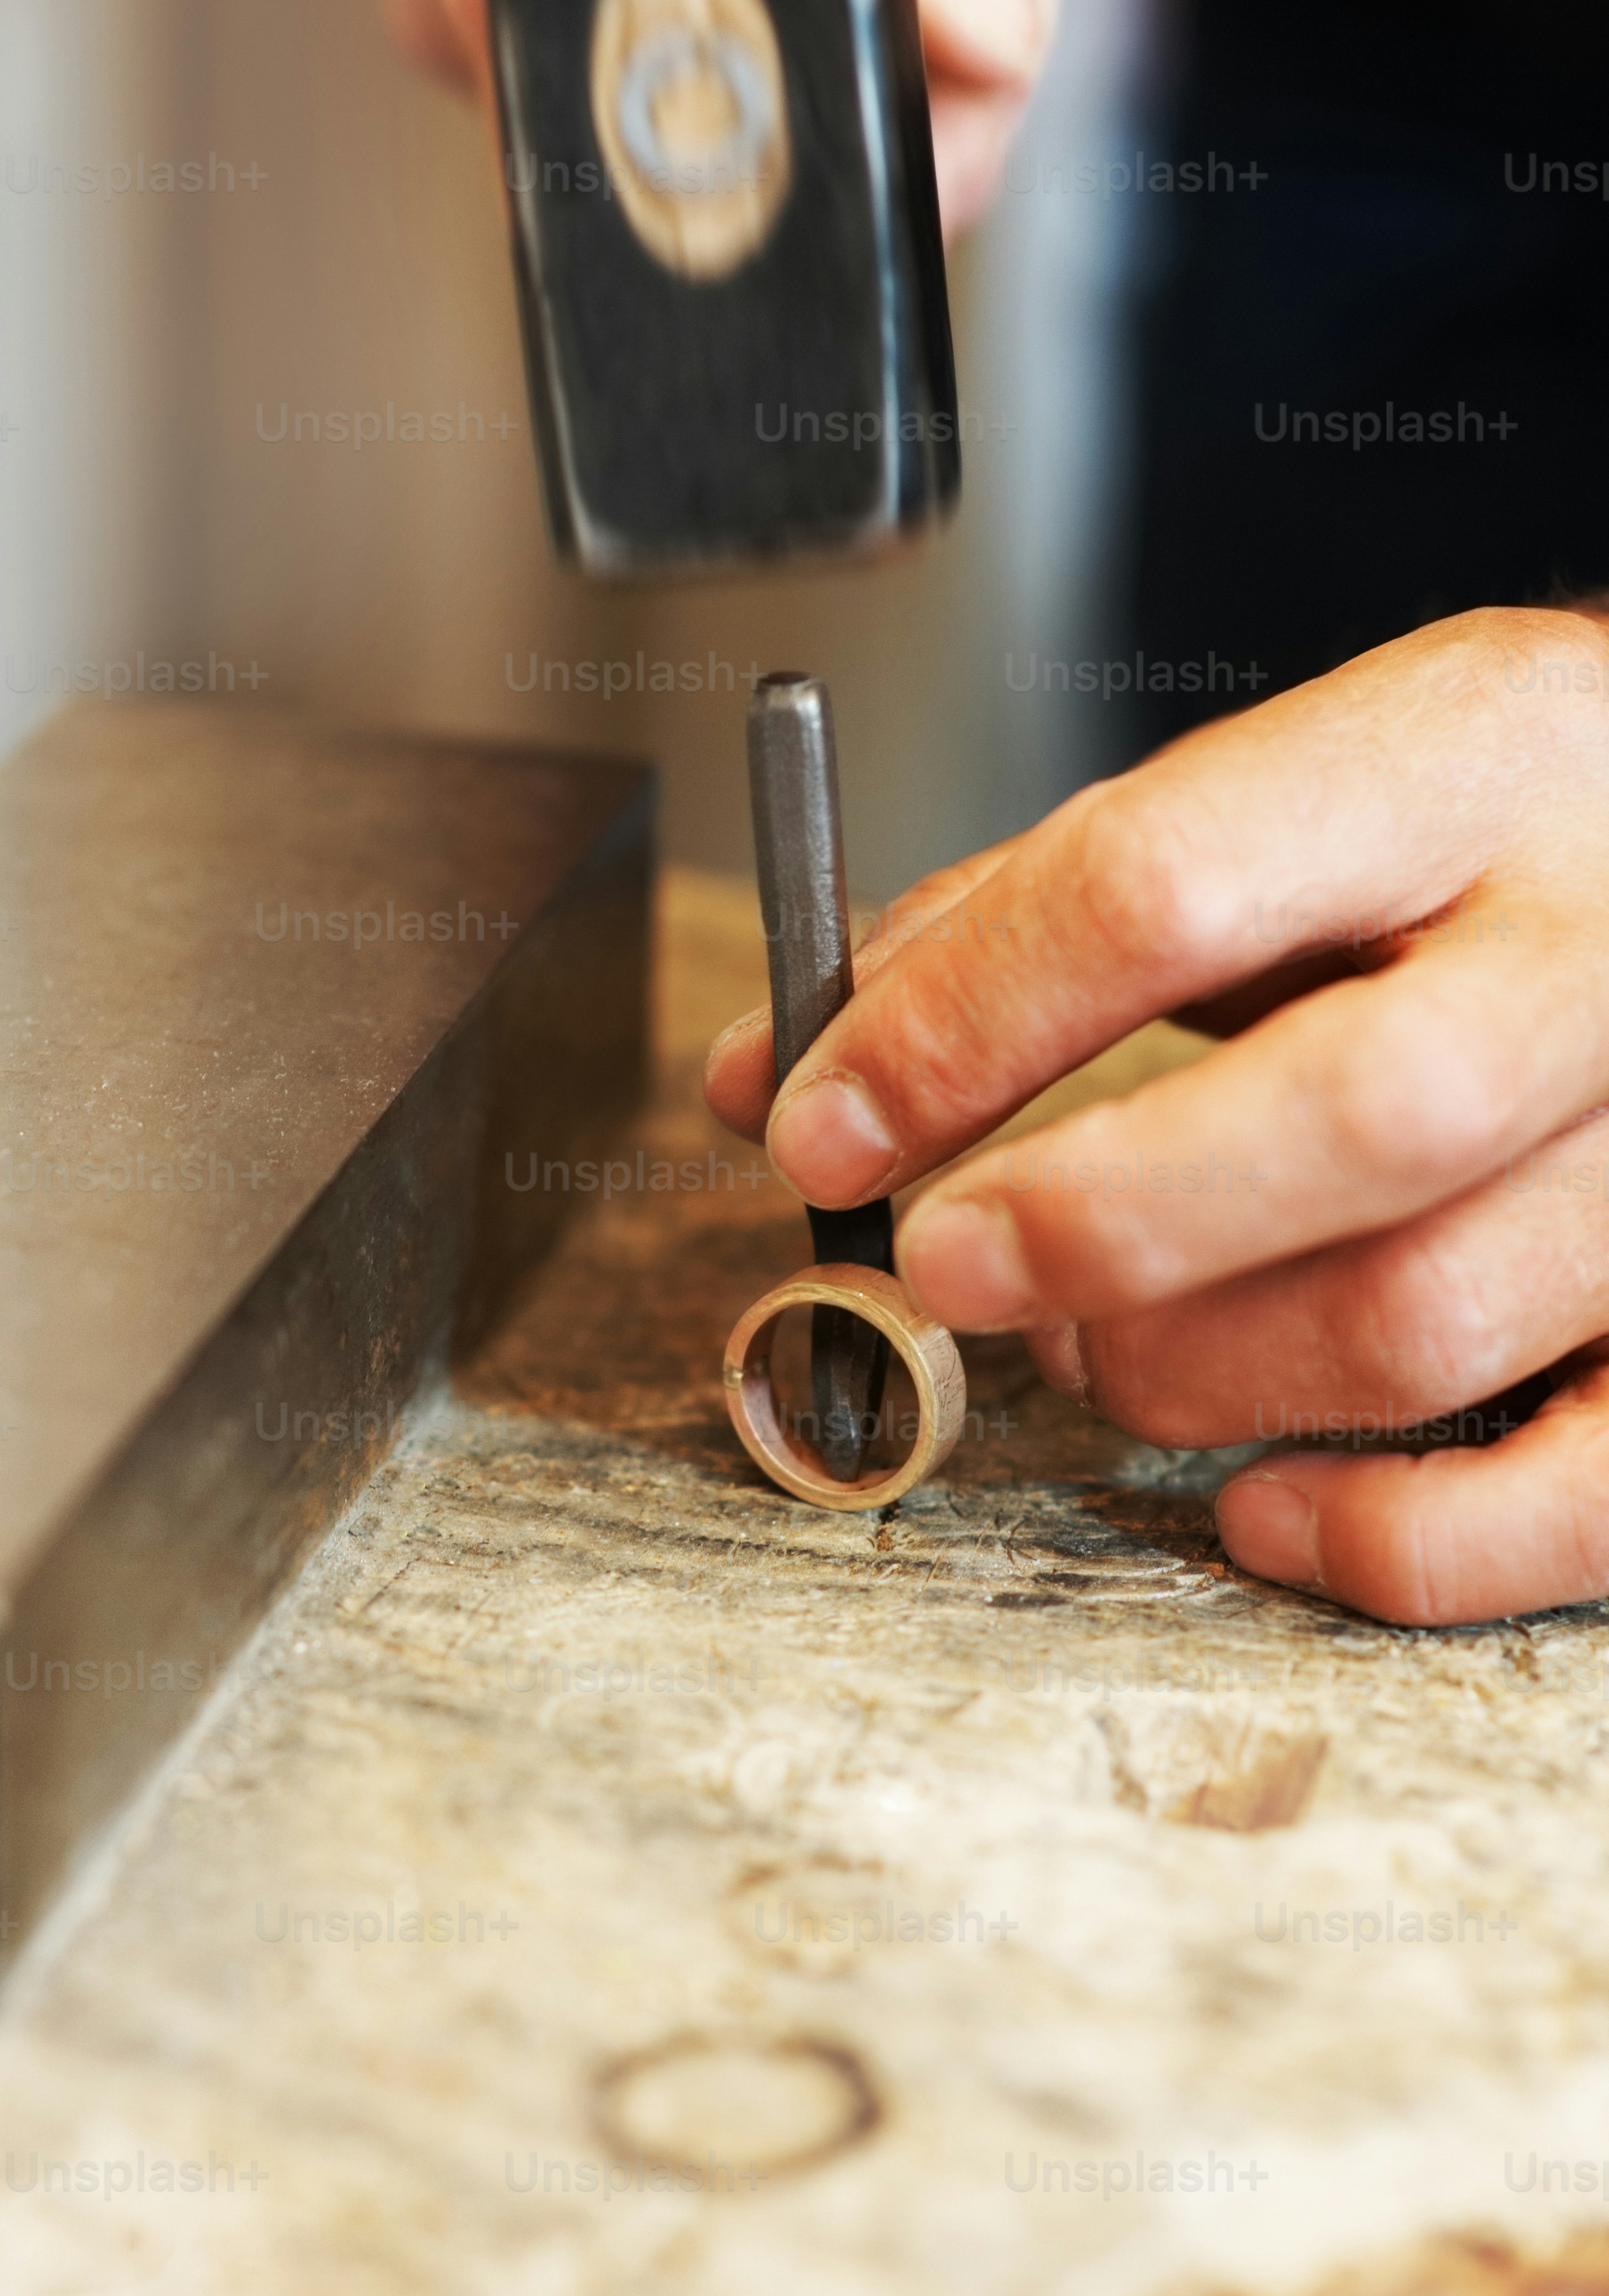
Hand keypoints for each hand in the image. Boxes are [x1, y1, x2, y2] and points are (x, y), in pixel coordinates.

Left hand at [704, 608, 1608, 1625]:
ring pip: (1426, 1321)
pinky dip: (1390, 1541)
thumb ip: (1014, 922)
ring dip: (1195, 1373)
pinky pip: (1573, 1494)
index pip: (1165, 885)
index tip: (826, 1120)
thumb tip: (767, 1074)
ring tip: (1094, 1348)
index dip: (958, 1028)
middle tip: (943, 1265)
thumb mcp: (1274, 806)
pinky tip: (1266, 1507)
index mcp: (1470, 755)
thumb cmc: (1469, 846)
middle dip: (1092, 1219)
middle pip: (1348, 1119)